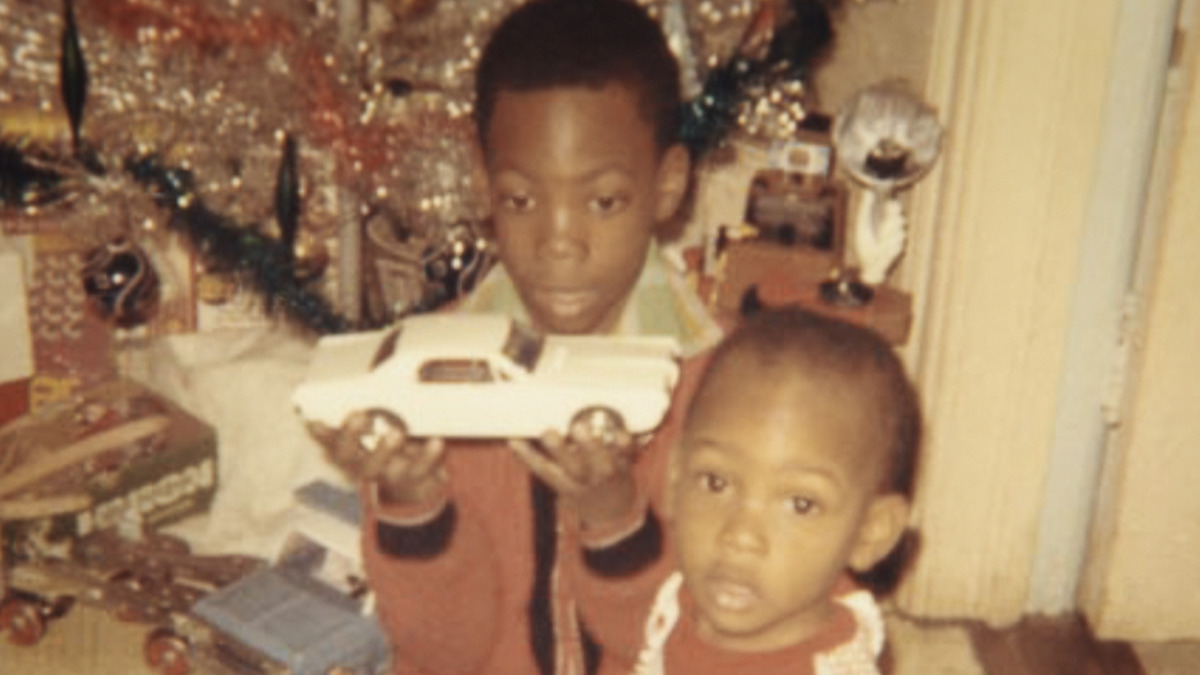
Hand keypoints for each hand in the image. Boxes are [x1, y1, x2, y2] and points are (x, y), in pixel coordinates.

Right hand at [307, 409, 445, 506]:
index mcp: (351, 454)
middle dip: (351, 436)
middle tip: (359, 415)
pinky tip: (436, 441)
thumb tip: (362, 383)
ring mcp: (387, 475)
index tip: (315, 421)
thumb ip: (368, 413)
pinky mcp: (414, 479)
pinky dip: (428, 456)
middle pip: (349, 457)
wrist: (417, 482)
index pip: (330, 443)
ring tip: (396, 432)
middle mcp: (363, 467)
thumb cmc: (391, 444)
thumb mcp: (377, 430)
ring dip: (386, 450)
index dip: (322, 435)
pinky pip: (420, 470)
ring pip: (381, 467)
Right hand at [509, 419, 637, 530]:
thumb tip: (512, 440)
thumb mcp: (558, 479)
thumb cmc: (580, 485)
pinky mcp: (626, 464)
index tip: (514, 441)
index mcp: (565, 483)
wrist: (613, 511)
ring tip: (580, 427)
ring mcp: (607, 473)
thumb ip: (540, 460)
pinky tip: (621, 433)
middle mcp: (585, 479)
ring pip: (600, 463)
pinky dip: (626, 446)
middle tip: (547, 433)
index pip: (543, 470)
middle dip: (560, 451)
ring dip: (591, 446)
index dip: (528, 457)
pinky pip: (628, 455)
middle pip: (573, 467)